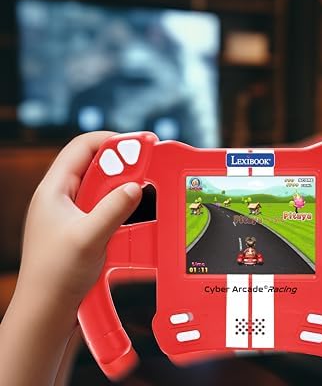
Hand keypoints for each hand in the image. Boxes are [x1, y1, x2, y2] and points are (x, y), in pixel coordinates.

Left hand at [17, 131, 141, 311]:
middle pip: (95, 164)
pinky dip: (119, 202)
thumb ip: (114, 209)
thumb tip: (137, 187)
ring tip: (141, 187)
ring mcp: (70, 213)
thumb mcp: (89, 237)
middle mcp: (61, 197)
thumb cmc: (56, 275)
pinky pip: (103, 204)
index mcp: (54, 190)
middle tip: (147, 166)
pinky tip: (131, 209)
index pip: (82, 148)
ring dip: (121, 183)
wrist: (47, 309)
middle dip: (122, 162)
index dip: (112, 141)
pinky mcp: (80, 227)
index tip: (141, 143)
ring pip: (101, 185)